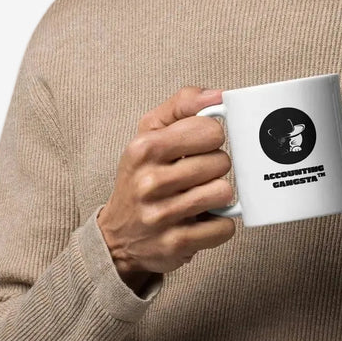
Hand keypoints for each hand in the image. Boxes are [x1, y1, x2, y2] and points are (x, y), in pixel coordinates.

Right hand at [97, 87, 236, 291]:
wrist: (117, 236)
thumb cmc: (141, 176)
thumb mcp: (150, 133)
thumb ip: (183, 105)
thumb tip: (218, 95)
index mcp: (144, 148)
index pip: (210, 130)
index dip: (211, 138)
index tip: (199, 146)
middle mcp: (149, 182)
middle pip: (221, 162)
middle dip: (214, 168)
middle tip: (196, 175)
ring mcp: (161, 216)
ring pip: (224, 193)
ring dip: (218, 195)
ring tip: (199, 195)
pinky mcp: (176, 244)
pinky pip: (224, 227)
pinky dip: (219, 223)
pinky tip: (201, 219)